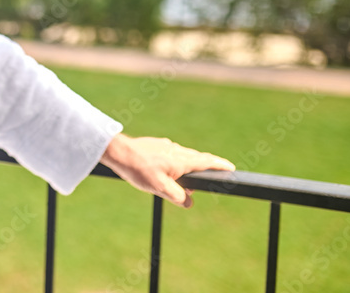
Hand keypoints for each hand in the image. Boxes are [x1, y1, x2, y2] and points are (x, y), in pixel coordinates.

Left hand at [101, 133, 234, 207]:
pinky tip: (165, 172)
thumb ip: (178, 197)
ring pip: (183, 157)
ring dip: (187, 169)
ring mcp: (167, 146)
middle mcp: (177, 150)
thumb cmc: (138, 169)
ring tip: (180, 184)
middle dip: (204, 169)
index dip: (220, 165)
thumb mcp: (160, 188)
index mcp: (182, 160)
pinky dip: (175, 164)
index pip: (207, 162)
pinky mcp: (157, 146)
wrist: (117, 152)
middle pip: (197, 159)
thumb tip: (189, 202)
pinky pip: (172, 155)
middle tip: (206, 181)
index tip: (232, 168)